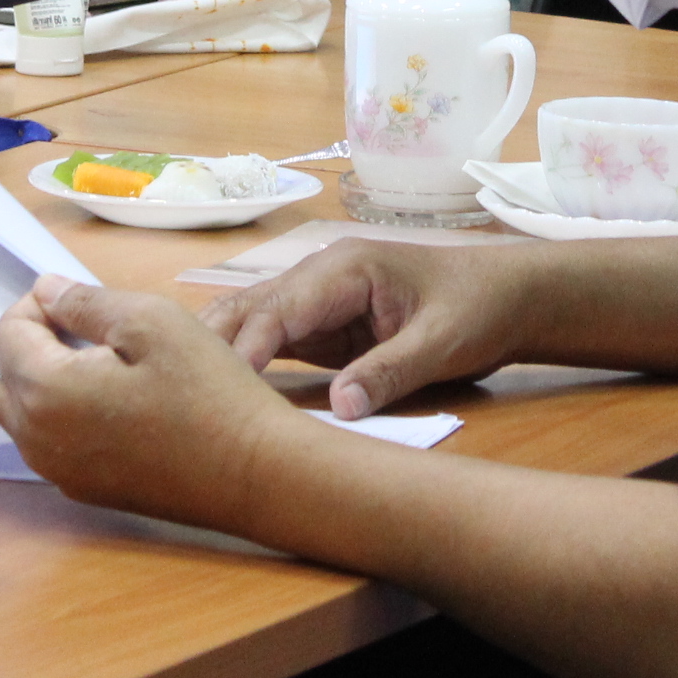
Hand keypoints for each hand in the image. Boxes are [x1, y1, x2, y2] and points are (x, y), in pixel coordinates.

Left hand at [0, 277, 297, 523]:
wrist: (255, 474)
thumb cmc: (209, 393)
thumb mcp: (150, 321)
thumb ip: (85, 302)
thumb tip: (46, 292)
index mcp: (44, 394)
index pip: (5, 334)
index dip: (35, 305)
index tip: (78, 299)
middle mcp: (37, 442)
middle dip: (26, 343)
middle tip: (78, 326)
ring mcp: (60, 474)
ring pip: (21, 414)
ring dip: (42, 378)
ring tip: (100, 358)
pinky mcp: (86, 490)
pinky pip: (51, 443)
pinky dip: (62, 412)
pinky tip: (114, 399)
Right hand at [201, 239, 539, 420]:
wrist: (506, 297)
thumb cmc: (476, 309)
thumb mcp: (440, 344)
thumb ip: (389, 372)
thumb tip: (341, 408)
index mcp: (344, 269)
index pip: (282, 307)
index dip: (250, 344)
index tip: (222, 381)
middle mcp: (320, 278)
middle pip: (252, 306)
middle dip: (212, 340)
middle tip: (171, 382)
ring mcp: (318, 302)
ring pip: (254, 322)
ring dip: (219, 350)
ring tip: (175, 386)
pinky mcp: (322, 328)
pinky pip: (273, 341)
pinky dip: (243, 361)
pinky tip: (215, 387)